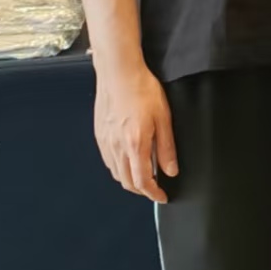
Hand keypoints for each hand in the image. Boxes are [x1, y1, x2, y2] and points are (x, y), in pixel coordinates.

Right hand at [94, 61, 177, 202]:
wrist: (118, 72)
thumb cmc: (142, 89)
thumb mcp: (164, 117)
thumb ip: (166, 147)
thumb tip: (170, 170)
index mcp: (135, 145)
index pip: (143, 181)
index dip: (153, 194)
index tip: (162, 197)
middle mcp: (117, 147)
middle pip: (127, 182)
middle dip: (142, 190)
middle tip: (155, 188)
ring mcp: (105, 142)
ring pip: (116, 173)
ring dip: (130, 180)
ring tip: (143, 175)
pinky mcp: (99, 134)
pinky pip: (108, 160)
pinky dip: (119, 168)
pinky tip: (127, 160)